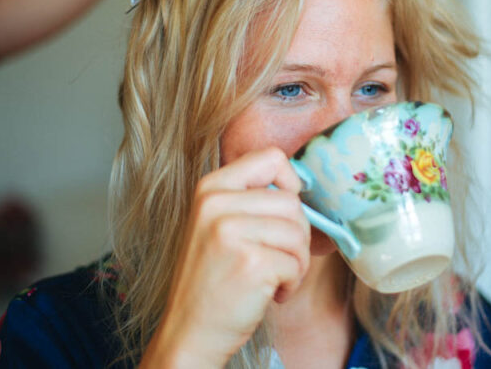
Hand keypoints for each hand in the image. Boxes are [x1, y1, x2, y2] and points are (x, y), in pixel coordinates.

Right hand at [139, 147, 309, 368]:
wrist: (190, 331)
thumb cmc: (215, 278)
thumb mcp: (219, 224)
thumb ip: (250, 199)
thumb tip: (300, 185)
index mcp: (211, 187)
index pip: (272, 157)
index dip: (290, 183)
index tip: (284, 213)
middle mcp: (216, 203)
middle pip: (292, 201)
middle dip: (297, 236)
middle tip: (278, 259)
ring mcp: (230, 232)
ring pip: (299, 232)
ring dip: (296, 262)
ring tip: (273, 278)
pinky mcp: (250, 263)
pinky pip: (296, 263)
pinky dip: (291, 283)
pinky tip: (270, 294)